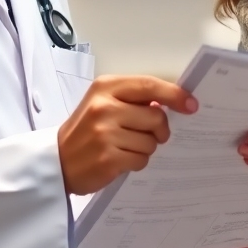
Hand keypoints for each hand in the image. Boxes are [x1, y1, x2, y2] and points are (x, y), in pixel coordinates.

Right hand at [58, 75, 196, 195]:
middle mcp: (104, 107)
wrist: (56, 161)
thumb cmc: (85, 131)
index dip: (175, 95)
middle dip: (160, 129)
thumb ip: (133, 99)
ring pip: (152, 141)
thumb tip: (170, 103)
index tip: (191, 105)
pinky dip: (136, 162)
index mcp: (105, 87)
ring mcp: (105, 133)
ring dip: (145, 148)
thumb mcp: (103, 103)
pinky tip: (120, 160)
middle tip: (149, 134)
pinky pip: (142, 159)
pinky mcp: (108, 158)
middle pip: (157, 116)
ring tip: (125, 147)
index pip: (149, 85)